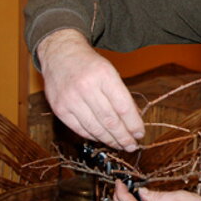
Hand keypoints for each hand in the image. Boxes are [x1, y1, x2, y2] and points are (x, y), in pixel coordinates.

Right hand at [37, 29, 144, 150]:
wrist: (60, 54)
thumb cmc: (90, 65)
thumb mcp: (110, 72)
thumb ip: (121, 96)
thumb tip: (133, 123)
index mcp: (104, 75)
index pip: (123, 106)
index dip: (133, 124)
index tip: (140, 133)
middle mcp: (86, 87)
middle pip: (110, 120)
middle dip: (124, 137)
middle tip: (132, 146)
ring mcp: (70, 99)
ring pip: (95, 128)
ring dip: (110, 140)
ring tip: (120, 146)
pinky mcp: (59, 109)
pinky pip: (80, 129)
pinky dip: (94, 137)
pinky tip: (103, 139)